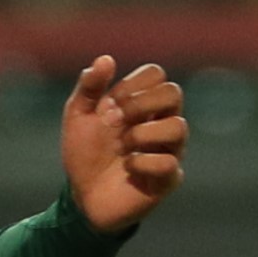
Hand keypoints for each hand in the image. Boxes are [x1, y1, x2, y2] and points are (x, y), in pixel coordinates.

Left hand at [58, 56, 185, 233]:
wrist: (82, 197)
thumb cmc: (85, 154)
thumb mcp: (78, 116)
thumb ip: (89, 87)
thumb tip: (106, 59)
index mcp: (143, 103)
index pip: (156, 74)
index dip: (132, 84)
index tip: (109, 104)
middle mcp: (161, 123)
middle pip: (174, 92)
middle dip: (141, 103)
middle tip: (117, 121)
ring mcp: (169, 150)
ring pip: (179, 127)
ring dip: (144, 134)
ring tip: (124, 147)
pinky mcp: (168, 179)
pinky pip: (169, 163)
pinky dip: (142, 163)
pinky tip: (128, 168)